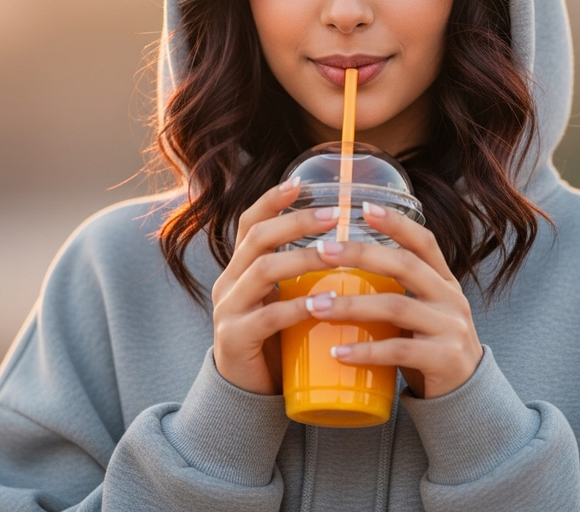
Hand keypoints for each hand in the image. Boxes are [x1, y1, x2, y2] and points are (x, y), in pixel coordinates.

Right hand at [210, 179, 338, 394]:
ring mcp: (228, 311)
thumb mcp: (284, 300)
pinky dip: (297, 308)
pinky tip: (323, 303)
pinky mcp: (235, 340)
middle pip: (258, 239)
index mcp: (240, 268)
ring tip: (335, 253)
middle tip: (335, 215)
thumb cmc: (276, 341)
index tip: (302, 183)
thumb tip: (350, 245)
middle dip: (297, 223)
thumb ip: (301, 276)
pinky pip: (267, 318)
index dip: (273, 200)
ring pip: (262, 271)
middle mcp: (229, 282)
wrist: (246, 396)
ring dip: (302, 259)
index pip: (251, 223)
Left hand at [306, 202, 482, 398]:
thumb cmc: (428, 347)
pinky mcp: (443, 360)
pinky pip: (399, 352)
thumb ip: (395, 289)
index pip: (424, 242)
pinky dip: (365, 350)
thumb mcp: (421, 311)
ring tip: (315, 306)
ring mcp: (450, 328)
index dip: (396, 222)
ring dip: (352, 305)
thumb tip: (338, 265)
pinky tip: (337, 352)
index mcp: (444, 281)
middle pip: (405, 265)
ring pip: (397, 307)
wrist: (465, 397)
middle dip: (361, 254)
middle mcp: (451, 298)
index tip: (363, 207)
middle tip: (322, 251)